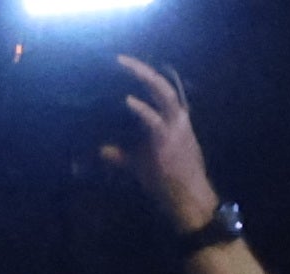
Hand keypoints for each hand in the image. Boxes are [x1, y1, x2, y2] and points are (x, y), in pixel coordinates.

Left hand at [103, 55, 221, 229]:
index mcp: (175, 119)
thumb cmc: (167, 181)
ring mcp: (174, 128)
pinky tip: (128, 100)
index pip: (162, 90)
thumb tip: (102, 150)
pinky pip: (154, 120)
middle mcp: (177, 118)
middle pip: (162, 85)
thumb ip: (122, 154)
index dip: (147, 76)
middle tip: (121, 59)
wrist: (187, 198)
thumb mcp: (142, 163)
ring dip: (145, 78)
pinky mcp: (167, 141)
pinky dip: (141, 109)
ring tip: (126, 66)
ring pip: (163, 94)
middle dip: (142, 70)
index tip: (129, 65)